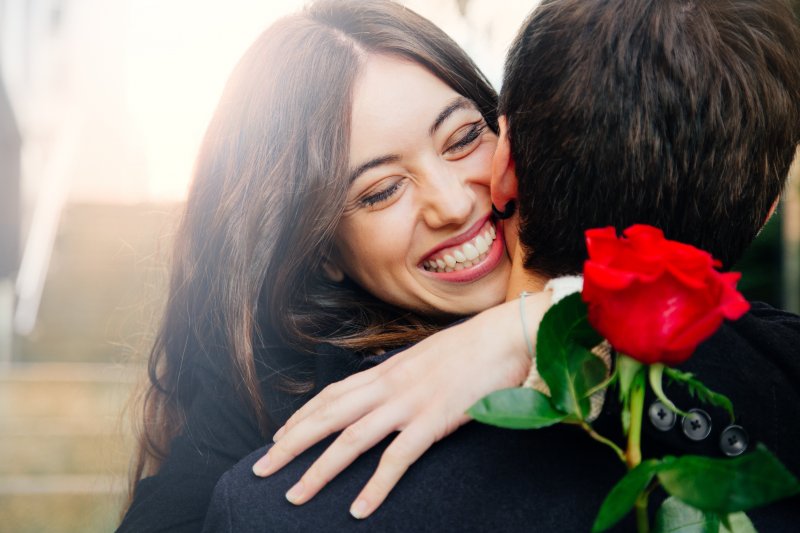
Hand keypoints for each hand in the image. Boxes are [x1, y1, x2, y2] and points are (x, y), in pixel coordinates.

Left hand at [252, 291, 550, 517]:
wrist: (507, 335)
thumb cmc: (471, 348)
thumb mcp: (426, 359)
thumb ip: (403, 377)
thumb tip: (388, 392)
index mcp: (387, 370)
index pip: (331, 394)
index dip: (301, 416)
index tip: (278, 436)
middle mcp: (388, 384)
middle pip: (326, 416)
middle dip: (290, 444)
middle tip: (261, 470)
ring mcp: (409, 402)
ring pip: (350, 439)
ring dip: (318, 470)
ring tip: (294, 496)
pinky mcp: (434, 420)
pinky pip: (397, 458)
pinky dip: (375, 486)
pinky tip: (358, 509)